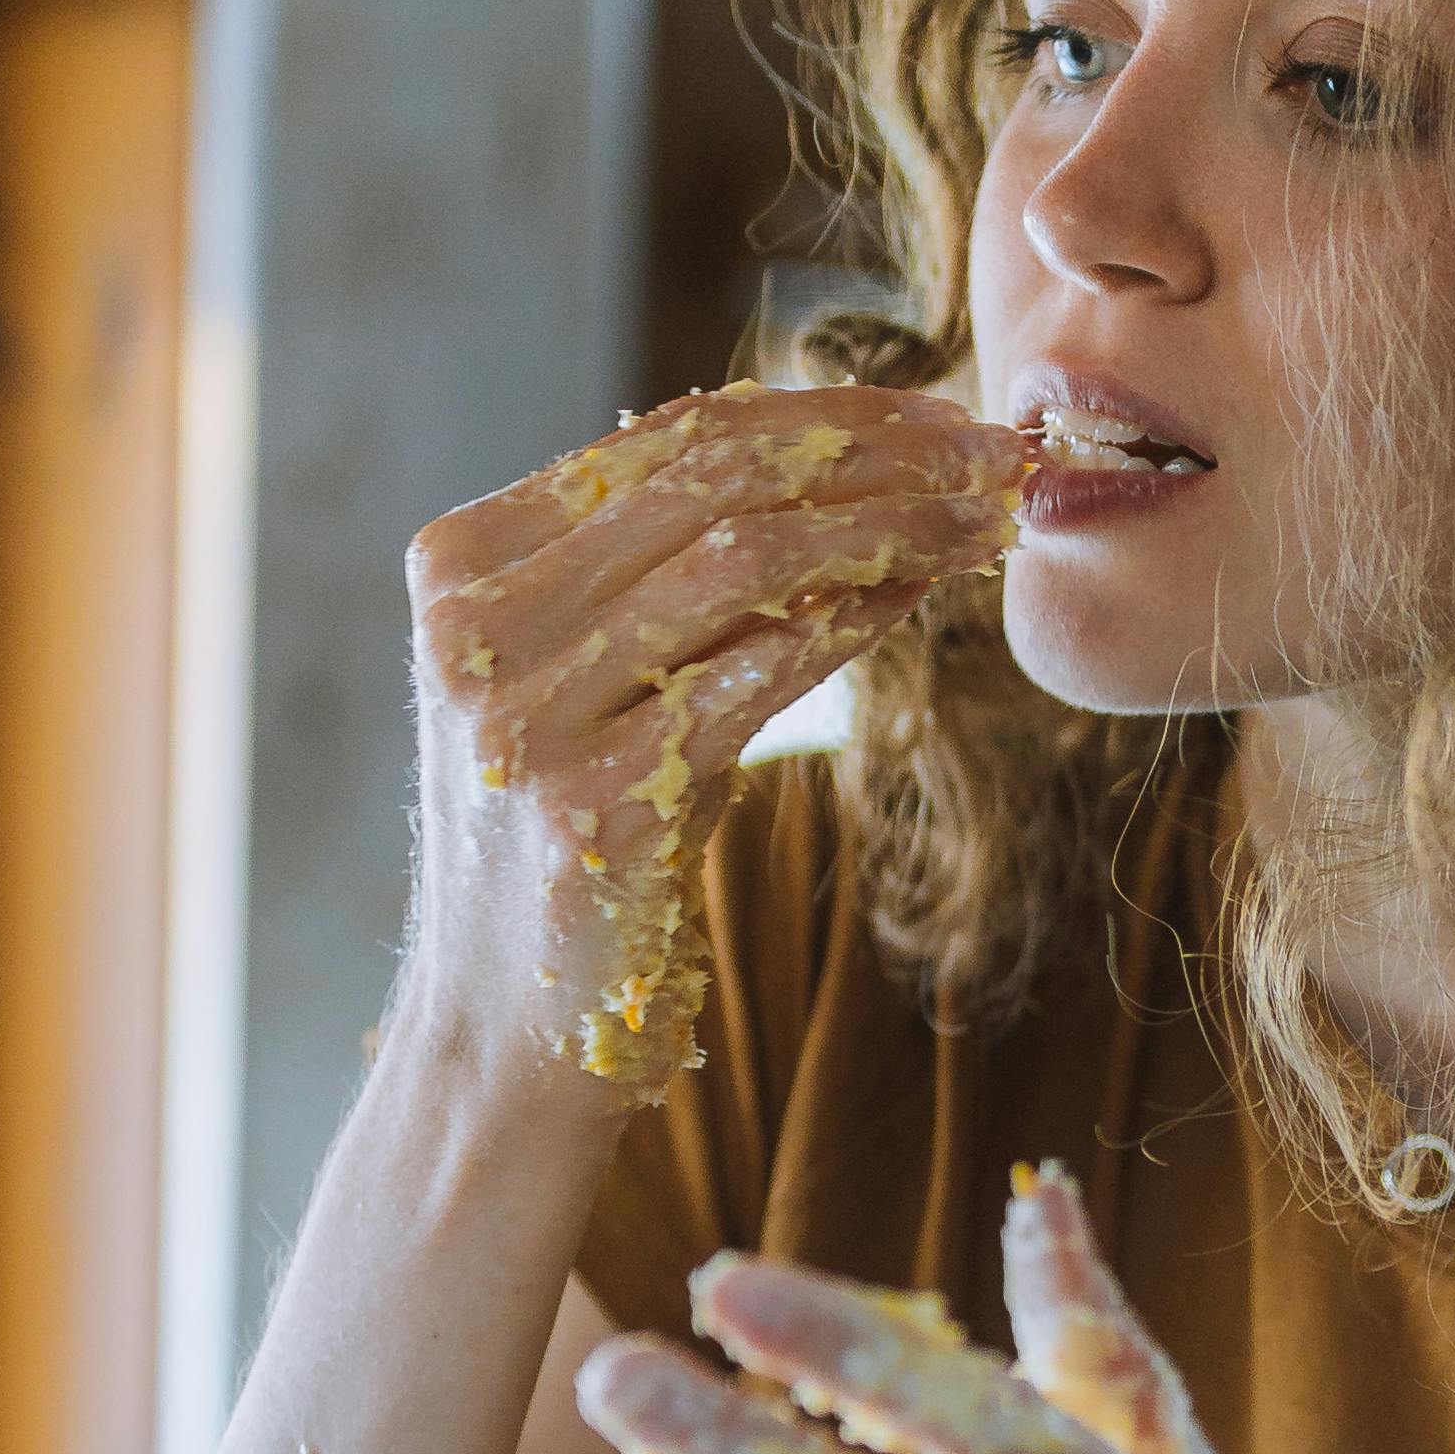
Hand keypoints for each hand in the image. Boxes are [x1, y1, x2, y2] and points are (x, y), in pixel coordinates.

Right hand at [403, 388, 1028, 1090]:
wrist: (504, 1039)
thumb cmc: (577, 852)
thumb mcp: (592, 685)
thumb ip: (663, 573)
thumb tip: (852, 462)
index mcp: (458, 566)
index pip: (664, 437)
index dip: (821, 413)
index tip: (939, 415)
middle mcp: (473, 628)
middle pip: (712, 479)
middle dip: (879, 451)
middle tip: (996, 451)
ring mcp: (522, 718)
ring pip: (743, 558)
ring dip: (892, 525)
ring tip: (988, 519)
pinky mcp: (591, 807)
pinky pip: (756, 673)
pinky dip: (856, 619)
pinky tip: (926, 598)